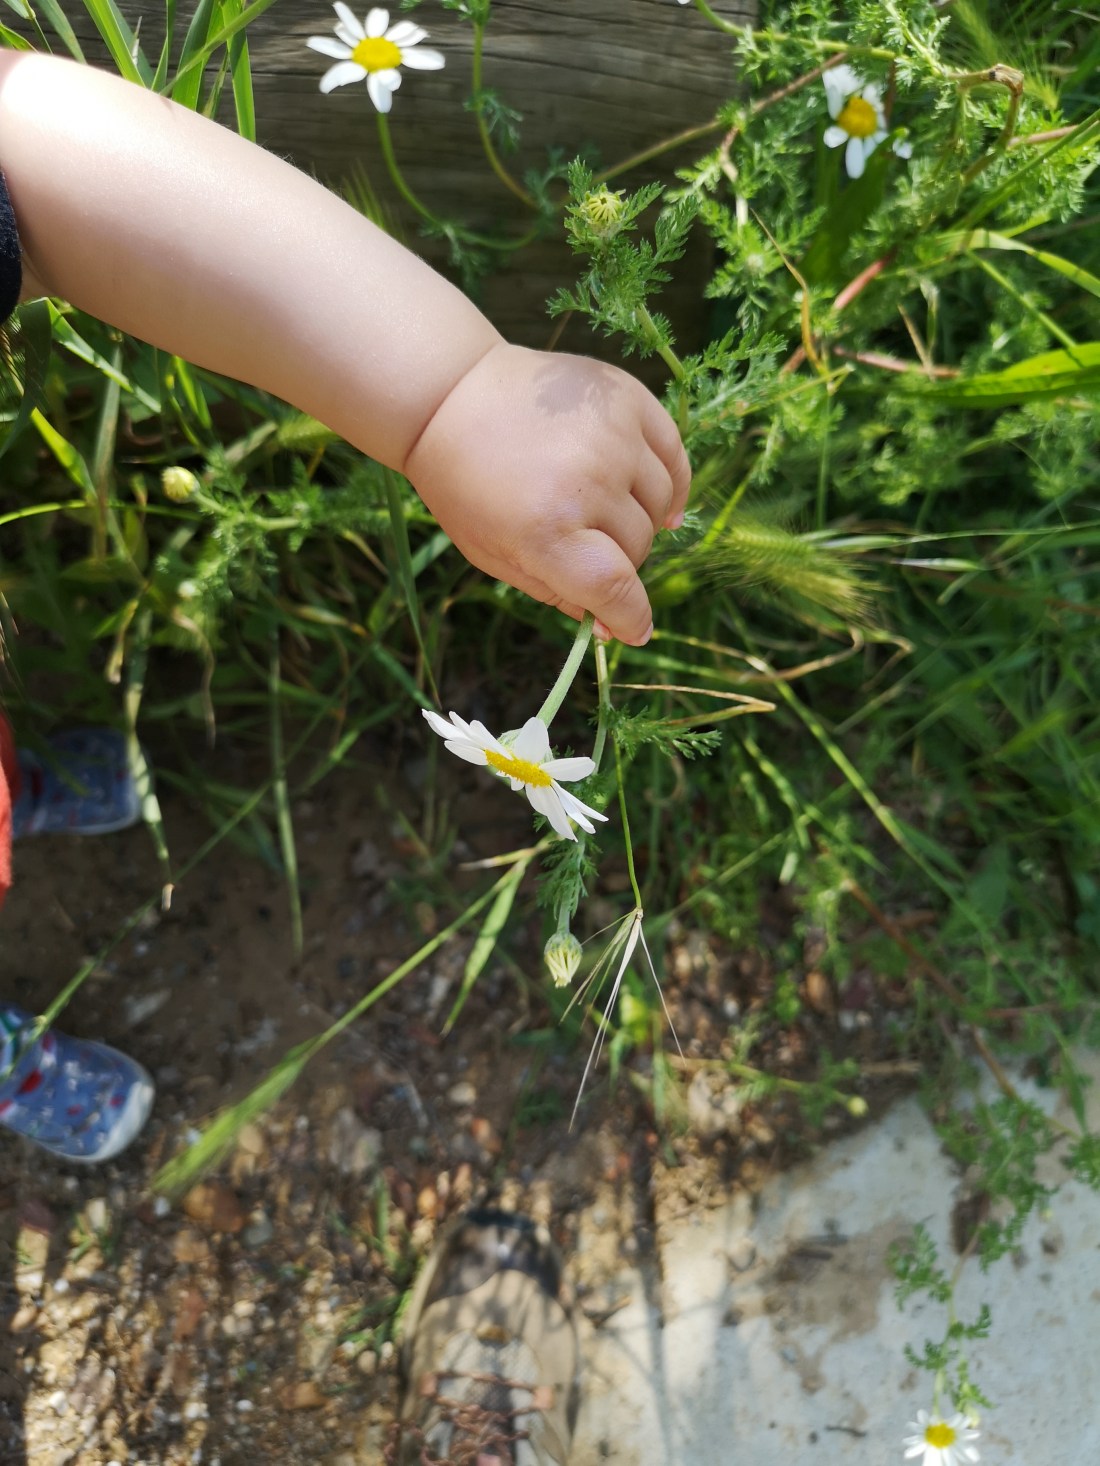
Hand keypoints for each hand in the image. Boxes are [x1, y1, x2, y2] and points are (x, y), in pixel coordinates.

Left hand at [403, 342, 690, 644]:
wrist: (453, 396)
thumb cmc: (468, 487)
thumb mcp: (497, 555)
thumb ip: (560, 594)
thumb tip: (616, 630)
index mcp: (545, 531)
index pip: (615, 586)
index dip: (631, 615)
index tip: (634, 627)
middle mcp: (585, 482)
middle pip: (637, 547)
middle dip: (618, 559)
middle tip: (586, 543)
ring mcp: (611, 436)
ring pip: (658, 505)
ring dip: (640, 520)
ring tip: (605, 510)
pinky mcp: (626, 398)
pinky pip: (675, 456)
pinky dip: (672, 484)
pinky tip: (656, 499)